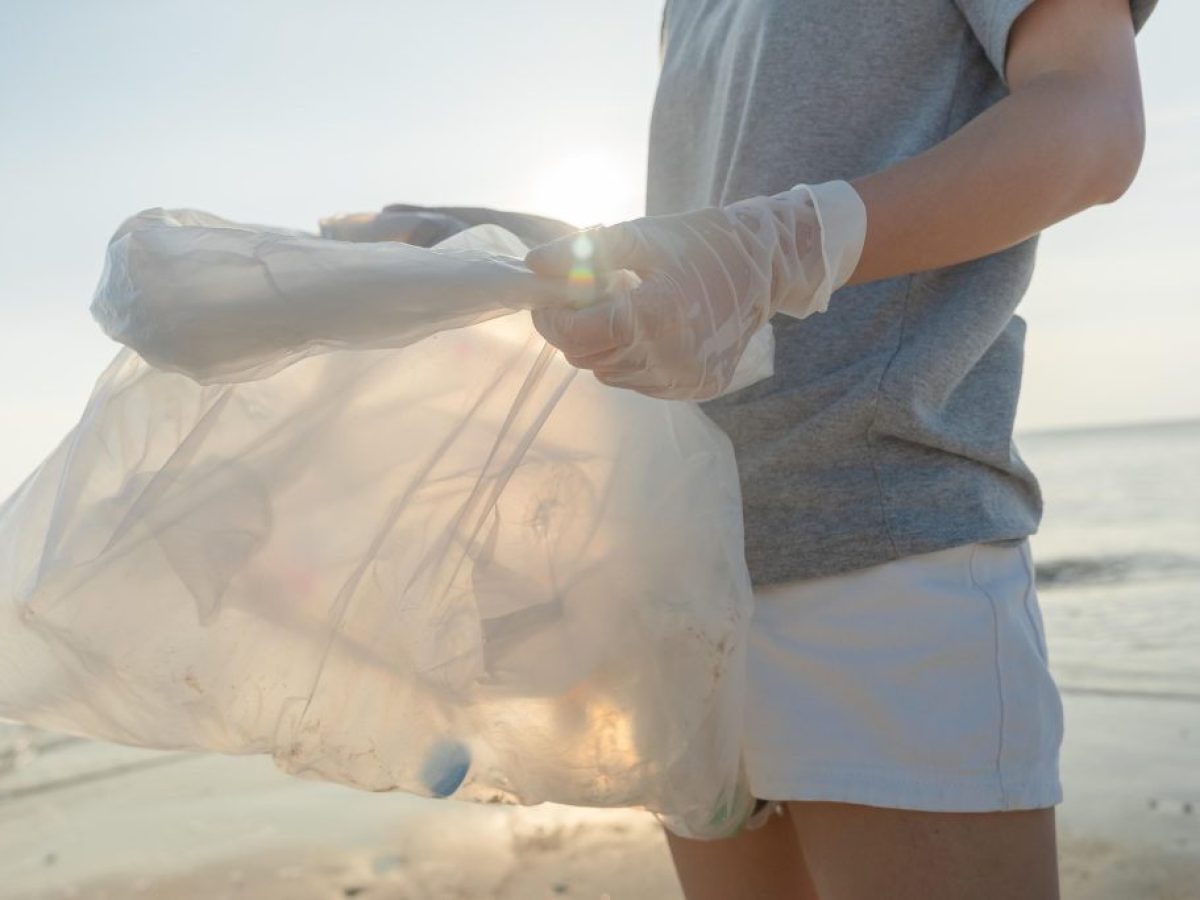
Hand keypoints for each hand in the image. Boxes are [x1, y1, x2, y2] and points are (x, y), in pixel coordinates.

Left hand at [524, 181, 865, 399]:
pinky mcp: (695, 389)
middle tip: (586, 300)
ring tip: (625, 310)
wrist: (764, 268)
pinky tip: (649, 331)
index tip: (549, 298)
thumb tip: (533, 264)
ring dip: (603, 346)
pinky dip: (631, 360)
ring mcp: (683, 378)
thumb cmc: (699, 244)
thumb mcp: (641, 236)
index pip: (575, 335)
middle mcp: (669, 357)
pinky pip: (639, 383)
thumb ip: (584, 251)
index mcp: (654, 315)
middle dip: (574, 329)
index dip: (552, 318)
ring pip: (609, 374)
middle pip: (587, 358)